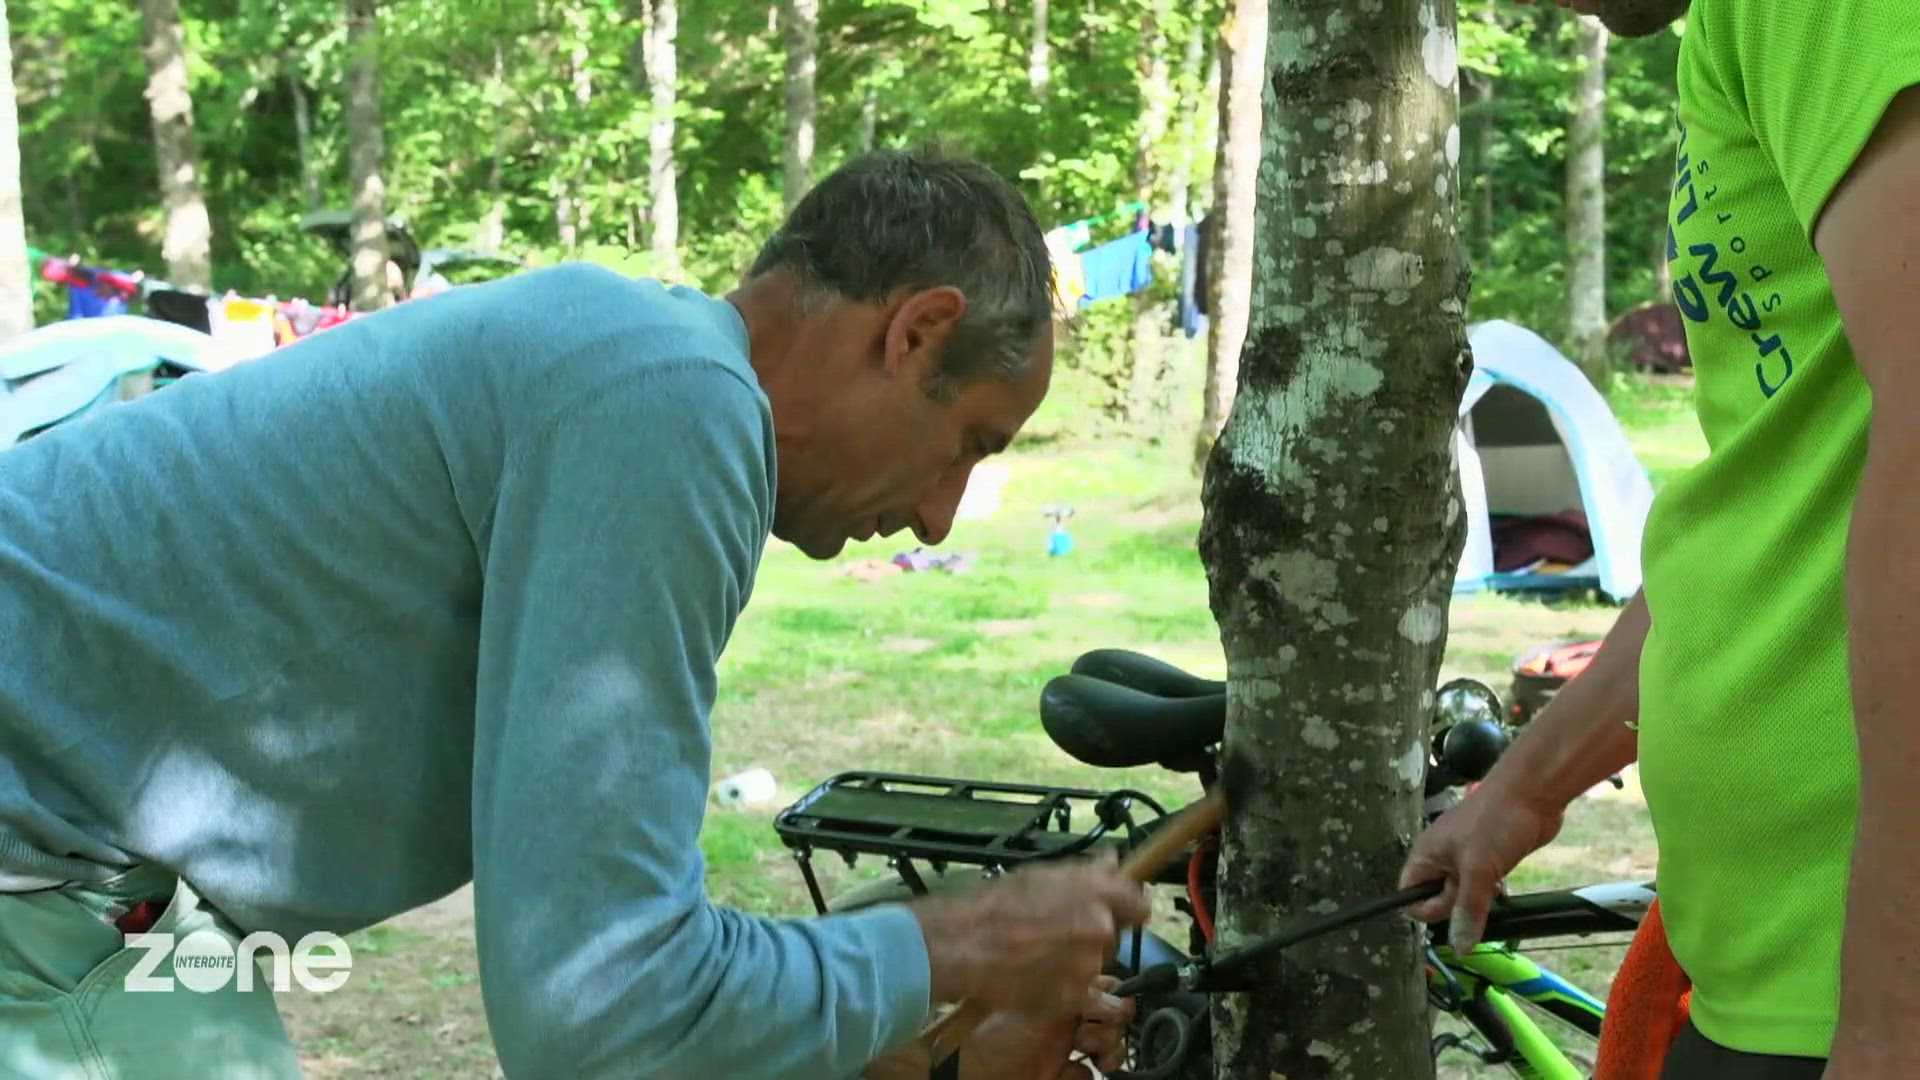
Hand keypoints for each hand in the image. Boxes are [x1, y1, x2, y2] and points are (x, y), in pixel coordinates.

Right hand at [913, 850, 1151, 1018]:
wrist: (966, 944)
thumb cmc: (995, 906)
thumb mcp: (1041, 875)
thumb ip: (1086, 872)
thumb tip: (1113, 861)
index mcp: (1095, 890)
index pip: (1138, 903)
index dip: (1127, 909)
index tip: (1119, 914)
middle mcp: (1100, 925)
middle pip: (1114, 935)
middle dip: (1094, 935)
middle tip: (1060, 934)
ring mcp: (1090, 963)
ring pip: (1096, 964)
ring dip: (1078, 962)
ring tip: (1041, 955)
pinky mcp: (1076, 995)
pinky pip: (1084, 993)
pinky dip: (1067, 988)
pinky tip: (1040, 976)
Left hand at [959, 976, 1133, 1079]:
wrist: (962, 1070)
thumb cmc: (990, 1029)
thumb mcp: (1038, 1003)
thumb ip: (1079, 995)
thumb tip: (1119, 996)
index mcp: (1056, 988)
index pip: (1103, 987)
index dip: (1112, 998)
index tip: (1110, 1008)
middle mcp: (1063, 1016)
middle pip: (1110, 1019)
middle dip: (1110, 1027)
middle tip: (1090, 1035)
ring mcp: (1061, 1048)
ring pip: (1105, 1049)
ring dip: (1107, 1051)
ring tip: (1094, 1056)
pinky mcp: (1056, 1075)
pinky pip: (1085, 1077)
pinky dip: (1082, 1076)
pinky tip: (1066, 1074)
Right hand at [1398, 775, 1567, 952]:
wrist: (1532, 793)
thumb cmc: (1496, 823)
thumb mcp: (1478, 870)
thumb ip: (1468, 909)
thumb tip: (1460, 946)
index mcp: (1427, 854)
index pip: (1409, 892)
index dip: (1424, 909)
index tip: (1450, 913)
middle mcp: (1442, 856)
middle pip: (1436, 896)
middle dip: (1456, 905)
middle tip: (1476, 896)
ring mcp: (1467, 856)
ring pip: (1463, 892)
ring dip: (1477, 900)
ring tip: (1493, 890)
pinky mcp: (1489, 857)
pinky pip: (1482, 884)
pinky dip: (1491, 890)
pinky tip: (1504, 887)